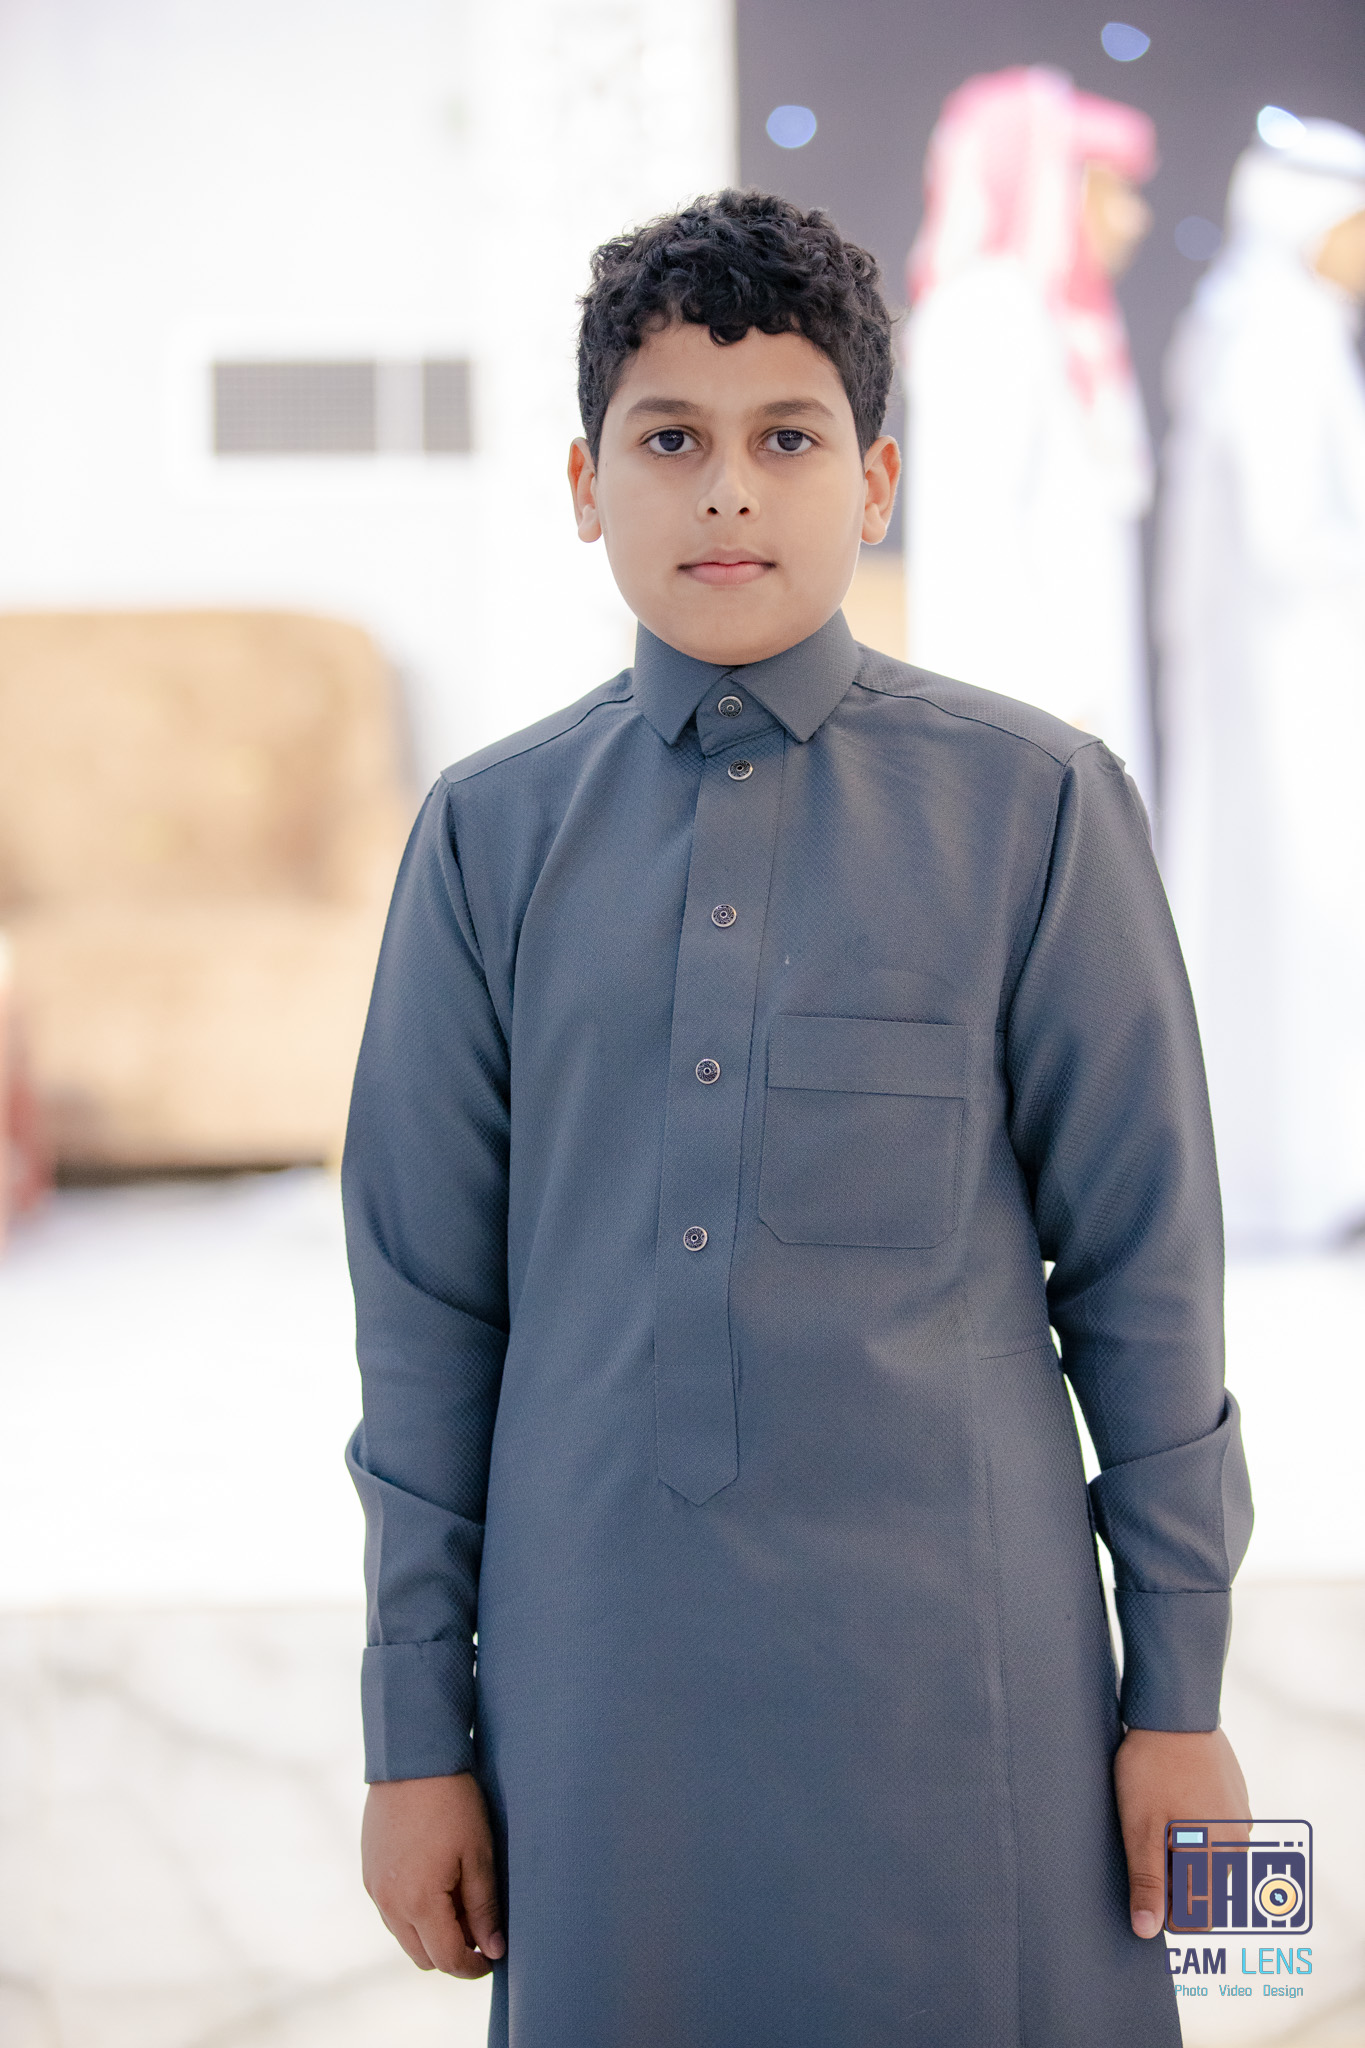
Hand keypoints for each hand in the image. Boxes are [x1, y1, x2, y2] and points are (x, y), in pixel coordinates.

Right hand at [362, 1772, 504, 1976]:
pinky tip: (436, 1881)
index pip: (447, 1959)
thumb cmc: (453, 1803)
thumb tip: (494, 1949)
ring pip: (404, 1936)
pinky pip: (390, 1911)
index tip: (493, 1957)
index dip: (473, 1966)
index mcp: (419, 1903)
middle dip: (452, 1952)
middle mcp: (389, 1903)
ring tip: (459, 1900)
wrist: (412, 1758)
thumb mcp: (478, 1855)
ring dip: (431, 1933)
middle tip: (480, 1927)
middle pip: (422, 1957)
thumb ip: (484, 1909)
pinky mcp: (368, 1871)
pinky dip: (413, 1912)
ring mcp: (374, 1888)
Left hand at [1113, 1727, 1249, 1939]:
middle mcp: (1239, 1845)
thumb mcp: (1140, 1828)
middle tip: (1143, 1843)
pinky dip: (1193, 1826)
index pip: (1198, 1916)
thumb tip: (1147, 1931)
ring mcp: (1241, 1820)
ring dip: (1183, 1850)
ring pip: (1209, 1857)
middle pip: (1204, 1887)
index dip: (1165, 1907)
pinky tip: (1171, 1800)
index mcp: (1219, 1858)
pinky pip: (1216, 1829)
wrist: (1175, 1710)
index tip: (1142, 1880)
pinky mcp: (1236, 1798)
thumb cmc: (1153, 1769)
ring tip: (1155, 1818)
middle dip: (1173, 1878)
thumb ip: (1147, 1882)